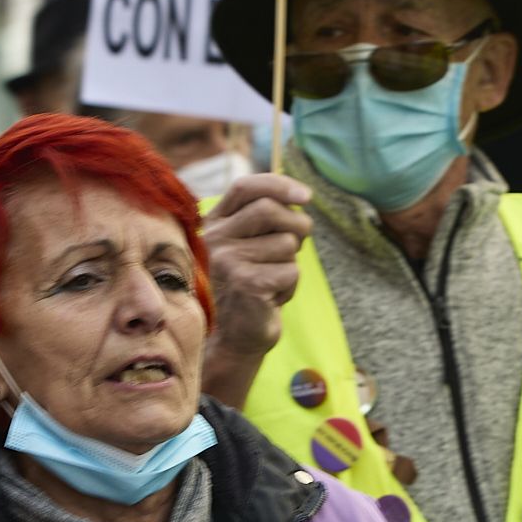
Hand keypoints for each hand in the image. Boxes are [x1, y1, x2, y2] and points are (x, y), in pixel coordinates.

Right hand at [201, 171, 314, 405]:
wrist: (236, 336)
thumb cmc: (251, 284)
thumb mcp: (251, 245)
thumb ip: (265, 218)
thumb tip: (300, 195)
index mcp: (215, 224)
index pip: (245, 187)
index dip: (279, 185)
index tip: (306, 196)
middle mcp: (214, 239)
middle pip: (270, 210)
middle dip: (297, 225)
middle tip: (299, 243)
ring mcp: (227, 262)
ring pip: (285, 243)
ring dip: (291, 262)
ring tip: (274, 279)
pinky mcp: (246, 284)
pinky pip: (291, 270)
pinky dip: (291, 286)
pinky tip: (273, 297)